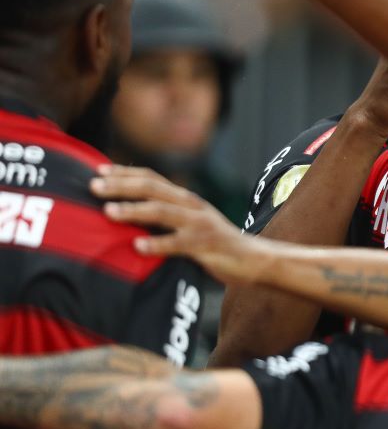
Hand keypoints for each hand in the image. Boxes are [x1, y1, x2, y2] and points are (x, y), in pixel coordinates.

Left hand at [91, 166, 266, 285]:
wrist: (252, 258)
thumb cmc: (215, 243)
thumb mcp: (191, 222)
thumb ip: (167, 216)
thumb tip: (130, 212)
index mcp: (186, 199)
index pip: (152, 178)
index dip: (125, 172)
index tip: (98, 170)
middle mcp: (191, 206)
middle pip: (152, 189)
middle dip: (121, 186)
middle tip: (93, 186)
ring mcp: (199, 225)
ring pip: (162, 212)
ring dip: (134, 210)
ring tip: (108, 211)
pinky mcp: (205, 245)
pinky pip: (178, 244)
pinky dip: (157, 244)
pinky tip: (138, 246)